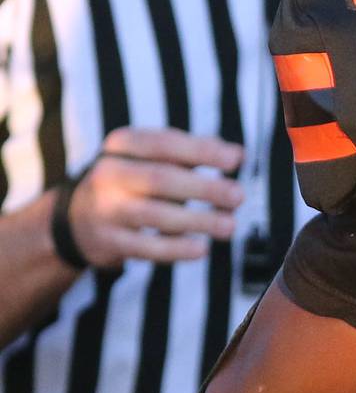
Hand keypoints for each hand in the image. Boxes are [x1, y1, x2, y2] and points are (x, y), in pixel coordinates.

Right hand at [66, 128, 245, 268]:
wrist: (79, 218)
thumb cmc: (132, 181)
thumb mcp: (151, 157)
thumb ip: (192, 153)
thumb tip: (237, 154)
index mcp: (121, 144)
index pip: (164, 143)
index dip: (201, 151)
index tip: (235, 160)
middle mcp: (108, 173)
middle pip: (160, 178)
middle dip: (203, 188)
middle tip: (238, 196)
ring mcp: (104, 208)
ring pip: (154, 214)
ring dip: (197, 221)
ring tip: (229, 226)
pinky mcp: (107, 241)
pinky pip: (145, 247)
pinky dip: (175, 249)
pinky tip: (201, 249)